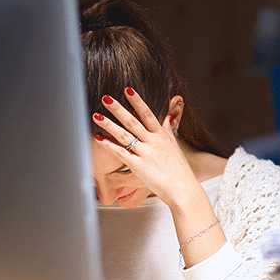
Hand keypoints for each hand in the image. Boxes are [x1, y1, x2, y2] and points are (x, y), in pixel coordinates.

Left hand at [92, 87, 203, 209]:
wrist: (183, 189)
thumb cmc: (178, 170)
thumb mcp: (174, 146)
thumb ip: (168, 129)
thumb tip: (169, 115)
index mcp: (161, 136)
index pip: (147, 114)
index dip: (137, 101)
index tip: (127, 90)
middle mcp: (153, 142)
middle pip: (133, 121)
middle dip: (118, 108)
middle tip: (105, 97)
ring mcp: (146, 154)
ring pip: (124, 135)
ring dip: (109, 124)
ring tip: (96, 115)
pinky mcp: (139, 166)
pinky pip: (121, 153)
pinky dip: (109, 146)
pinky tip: (99, 139)